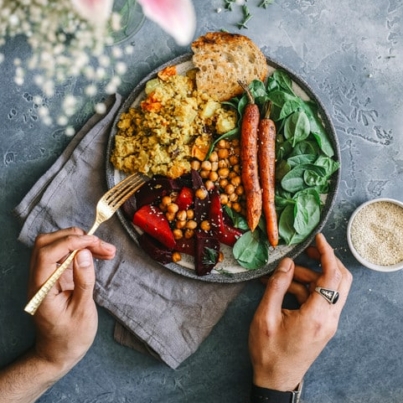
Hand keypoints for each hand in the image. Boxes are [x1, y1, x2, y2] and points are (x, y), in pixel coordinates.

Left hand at [28, 227, 115, 373]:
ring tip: (107, 250)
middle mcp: (39, 279)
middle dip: (76, 238)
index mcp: (42, 289)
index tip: (93, 242)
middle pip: (48, 243)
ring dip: (81, 243)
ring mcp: (46, 276)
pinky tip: (99, 254)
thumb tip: (84, 253)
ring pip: (57, 245)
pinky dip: (82, 251)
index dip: (69, 242)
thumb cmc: (71, 337)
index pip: (47, 254)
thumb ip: (83, 280)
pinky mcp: (55, 276)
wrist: (58, 352)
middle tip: (102, 246)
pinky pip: (65, 255)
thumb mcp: (82, 311)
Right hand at [248, 233, 352, 391]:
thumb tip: (287, 262)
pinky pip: (321, 299)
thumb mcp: (265, 316)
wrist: (276, 379)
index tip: (318, 238)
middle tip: (306, 250)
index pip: (332, 276)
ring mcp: (327, 323)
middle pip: (341, 280)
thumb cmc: (268, 351)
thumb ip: (277, 286)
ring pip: (330, 289)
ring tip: (281, 274)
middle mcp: (329, 318)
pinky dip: (305, 288)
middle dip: (326, 260)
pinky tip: (283, 287)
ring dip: (309, 276)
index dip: (327, 253)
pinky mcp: (322, 325)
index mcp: (317, 316)